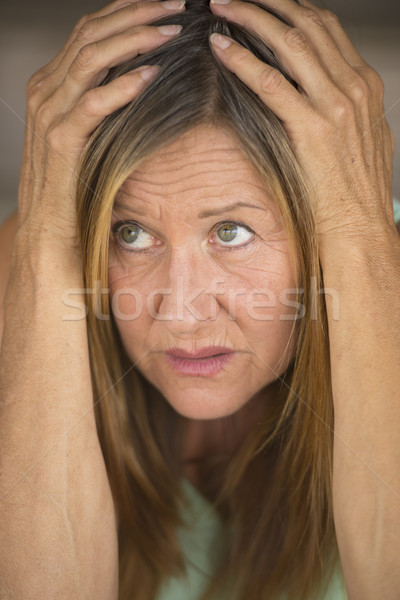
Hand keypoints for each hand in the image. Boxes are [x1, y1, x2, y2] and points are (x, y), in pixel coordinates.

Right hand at [17, 0, 184, 250]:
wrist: (49, 228)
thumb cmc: (76, 182)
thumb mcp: (89, 132)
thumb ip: (104, 102)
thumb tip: (144, 75)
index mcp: (51, 84)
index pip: (89, 30)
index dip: (126, 11)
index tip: (163, 4)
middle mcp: (45, 90)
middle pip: (90, 34)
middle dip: (135, 14)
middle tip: (176, 6)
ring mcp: (49, 113)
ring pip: (90, 58)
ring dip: (134, 40)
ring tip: (172, 30)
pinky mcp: (60, 139)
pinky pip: (93, 103)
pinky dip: (123, 86)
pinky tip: (152, 75)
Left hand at [209, 0, 394, 246]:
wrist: (360, 226)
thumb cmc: (354, 190)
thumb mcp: (360, 138)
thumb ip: (343, 107)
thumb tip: (317, 92)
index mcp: (364, 85)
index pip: (326, 28)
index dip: (291, 7)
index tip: (264, 1)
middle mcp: (353, 87)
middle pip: (307, 24)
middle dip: (268, 2)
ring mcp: (335, 106)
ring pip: (288, 43)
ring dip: (250, 17)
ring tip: (222, 6)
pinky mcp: (312, 128)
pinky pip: (270, 82)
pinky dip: (242, 60)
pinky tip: (220, 47)